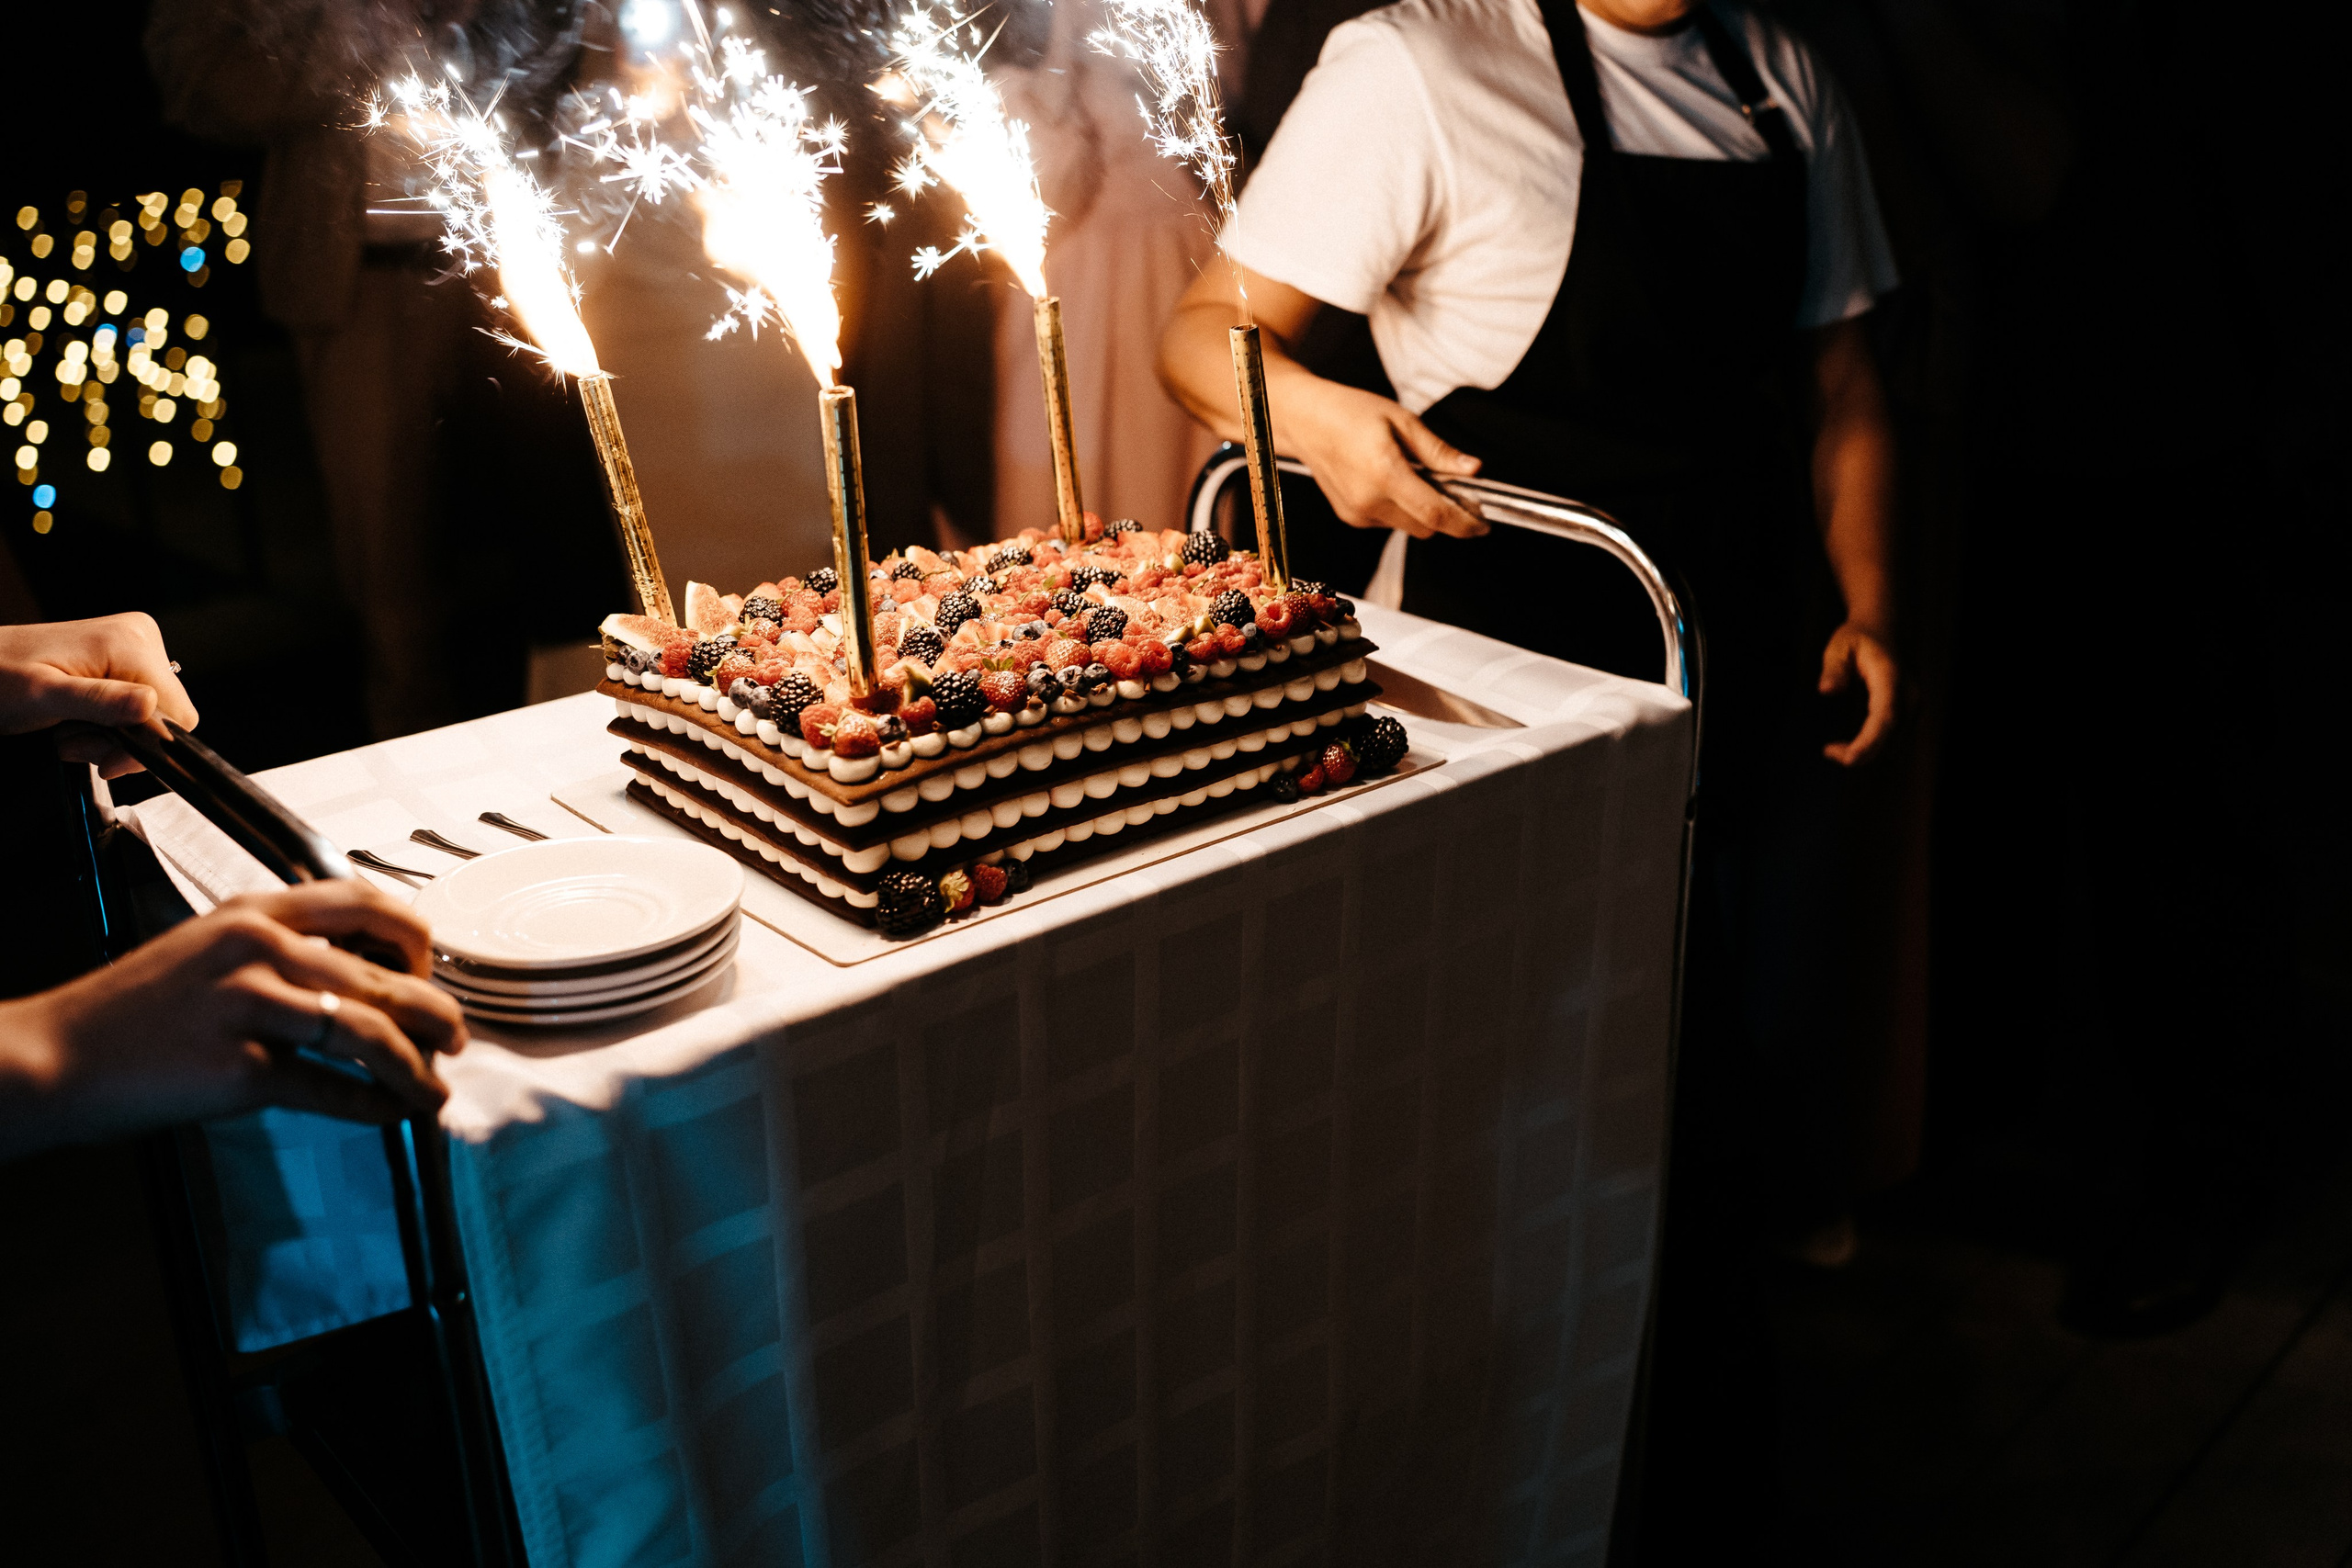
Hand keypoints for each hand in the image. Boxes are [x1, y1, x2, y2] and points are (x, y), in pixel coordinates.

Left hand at [0, 613, 199, 776]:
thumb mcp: (41, 696)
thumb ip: (97, 702)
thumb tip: (150, 708)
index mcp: (129, 644)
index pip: (176, 713)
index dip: (144, 746)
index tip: (106, 759)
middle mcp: (141, 639)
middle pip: (165, 716)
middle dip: (122, 741)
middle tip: (75, 741)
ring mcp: (135, 647)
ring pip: (152, 716)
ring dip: (111, 736)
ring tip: (69, 728)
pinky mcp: (127, 659)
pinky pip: (138, 706)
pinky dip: (109, 724)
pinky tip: (79, 719)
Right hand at [0, 881, 465, 1159]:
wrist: (52, 1056)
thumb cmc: (133, 1011)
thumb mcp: (206, 949)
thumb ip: (278, 950)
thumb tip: (363, 980)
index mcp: (254, 912)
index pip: (366, 903)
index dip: (417, 938)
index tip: (433, 970)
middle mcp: (257, 948)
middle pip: (384, 978)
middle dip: (437, 1014)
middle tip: (456, 1039)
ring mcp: (248, 1007)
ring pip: (370, 1034)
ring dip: (416, 1068)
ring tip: (435, 1090)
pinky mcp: (239, 1069)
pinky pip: (331, 1089)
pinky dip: (372, 1105)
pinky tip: (389, 1113)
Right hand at [1282, 379, 1487, 539]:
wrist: (1306, 421)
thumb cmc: (1351, 413)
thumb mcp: (1402, 420)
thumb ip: (1438, 451)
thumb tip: (1472, 469)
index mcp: (1385, 472)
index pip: (1434, 514)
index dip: (1464, 524)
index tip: (1482, 525)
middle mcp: (1369, 500)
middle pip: (1425, 527)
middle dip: (1445, 515)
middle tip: (1454, 490)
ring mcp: (1357, 512)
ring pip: (1408, 526)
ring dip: (1421, 511)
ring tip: (1416, 477)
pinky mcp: (1351, 517)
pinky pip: (1389, 522)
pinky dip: (1400, 508)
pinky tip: (1391, 481)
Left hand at [1819, 621, 1897, 765]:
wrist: (1881, 629)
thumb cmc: (1856, 638)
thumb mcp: (1838, 646)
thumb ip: (1833, 668)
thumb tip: (1826, 690)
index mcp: (1889, 677)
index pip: (1884, 716)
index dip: (1868, 741)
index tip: (1849, 758)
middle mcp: (1907, 694)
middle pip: (1890, 735)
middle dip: (1862, 753)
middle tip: (1828, 752)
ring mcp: (1912, 705)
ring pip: (1893, 743)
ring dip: (1866, 753)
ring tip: (1832, 749)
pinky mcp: (1909, 713)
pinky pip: (1893, 739)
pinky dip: (1872, 748)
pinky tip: (1847, 747)